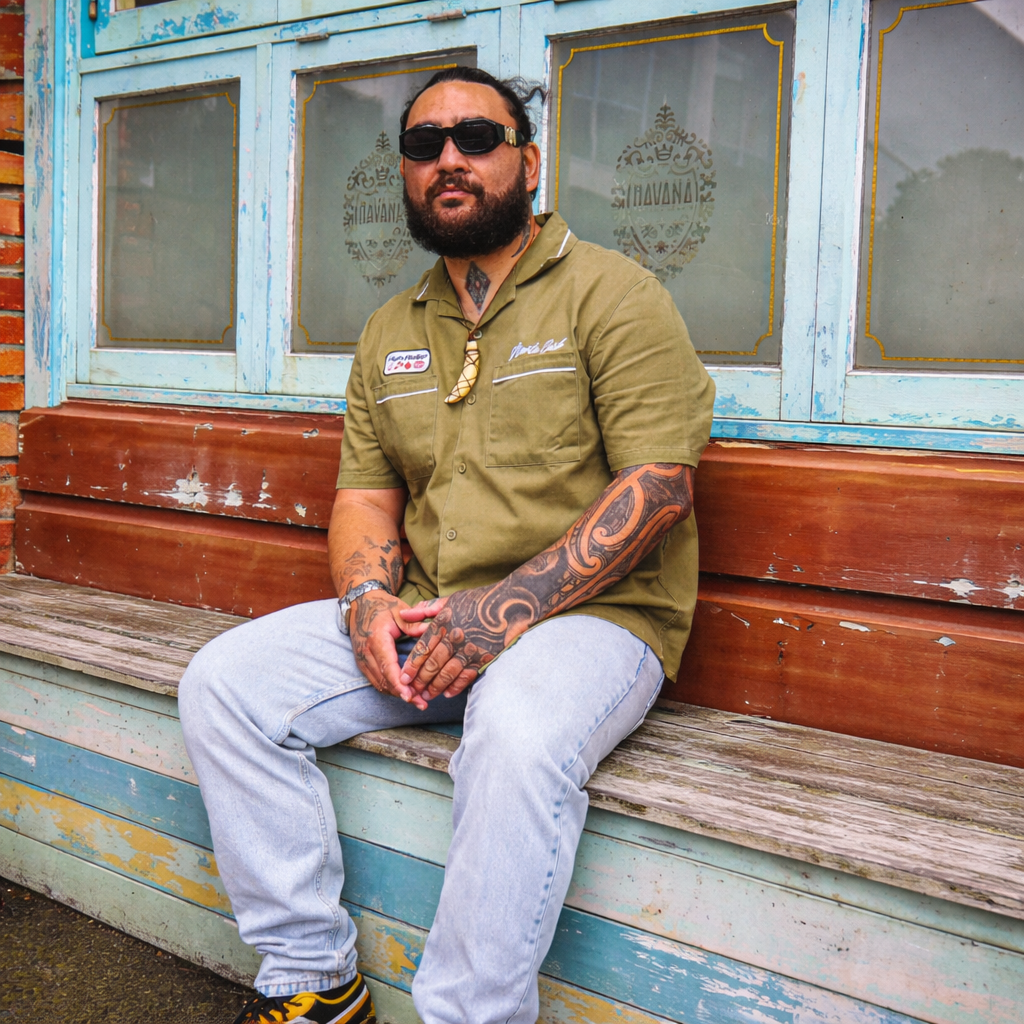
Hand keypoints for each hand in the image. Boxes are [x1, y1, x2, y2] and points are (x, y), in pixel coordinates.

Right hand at [349, 591, 431, 708]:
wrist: (360, 605)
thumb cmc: (382, 606)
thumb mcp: (399, 611)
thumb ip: (414, 624)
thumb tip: (432, 631)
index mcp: (376, 639)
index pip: (387, 666)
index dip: (399, 683)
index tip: (410, 695)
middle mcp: (366, 653)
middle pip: (384, 680)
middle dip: (403, 694)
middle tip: (422, 703)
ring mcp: (363, 660)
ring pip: (380, 684)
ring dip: (397, 694)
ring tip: (418, 701)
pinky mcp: (363, 664)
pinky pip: (377, 681)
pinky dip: (391, 689)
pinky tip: (406, 693)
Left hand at [398, 581, 538, 700]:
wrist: (511, 604)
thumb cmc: (479, 600)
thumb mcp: (450, 600)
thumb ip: (425, 609)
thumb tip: (403, 614)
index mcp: (444, 622)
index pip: (422, 648)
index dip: (412, 665)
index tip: (403, 676)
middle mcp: (455, 637)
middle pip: (432, 664)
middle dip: (420, 680)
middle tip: (411, 691)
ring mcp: (470, 649)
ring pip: (447, 673)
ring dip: (435, 687)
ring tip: (426, 696)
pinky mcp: (484, 658)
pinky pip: (466, 677)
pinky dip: (455, 687)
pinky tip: (447, 693)